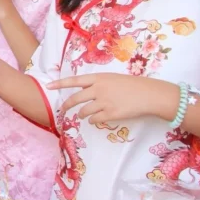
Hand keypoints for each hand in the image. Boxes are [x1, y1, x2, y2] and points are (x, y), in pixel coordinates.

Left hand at [53, 74, 179, 124]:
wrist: (150, 94)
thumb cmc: (133, 85)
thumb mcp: (113, 79)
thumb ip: (98, 83)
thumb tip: (85, 90)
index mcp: (99, 78)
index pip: (74, 80)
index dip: (60, 83)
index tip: (48, 86)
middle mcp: (99, 89)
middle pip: (75, 99)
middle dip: (67, 106)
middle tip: (63, 110)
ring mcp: (104, 102)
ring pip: (84, 111)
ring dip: (81, 115)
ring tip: (82, 115)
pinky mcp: (111, 114)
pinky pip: (95, 120)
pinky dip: (93, 121)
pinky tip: (95, 120)